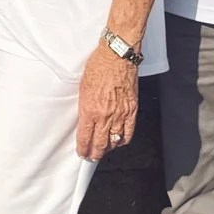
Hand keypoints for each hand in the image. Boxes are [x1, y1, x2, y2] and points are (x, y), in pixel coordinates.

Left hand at [75, 44, 137, 160]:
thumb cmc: (98, 66)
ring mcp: (120, 114)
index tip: (81, 153)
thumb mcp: (82, 87)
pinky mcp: (131, 110)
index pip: (85, 137)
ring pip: (114, 141)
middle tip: (91, 157)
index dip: (83, 149)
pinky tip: (119, 141)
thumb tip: (84, 119)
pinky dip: (123, 140)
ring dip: (108, 149)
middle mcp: (105, 115)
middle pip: (99, 144)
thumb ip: (84, 106)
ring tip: (104, 151)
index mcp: (89, 110)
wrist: (117, 56)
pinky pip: (128, 132)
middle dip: (94, 153)